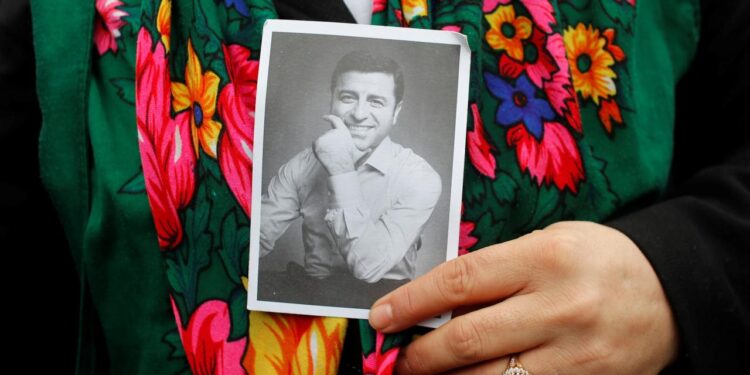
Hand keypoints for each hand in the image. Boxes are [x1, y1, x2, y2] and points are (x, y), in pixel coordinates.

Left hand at [313, 115, 368, 175]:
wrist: (341, 167)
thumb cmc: (350, 161)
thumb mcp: (359, 153)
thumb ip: (364, 150)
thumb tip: (370, 149)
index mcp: (343, 132)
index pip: (335, 120)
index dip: (329, 117)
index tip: (323, 117)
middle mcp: (334, 132)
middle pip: (327, 134)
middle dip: (328, 143)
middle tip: (333, 152)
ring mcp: (325, 136)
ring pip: (321, 140)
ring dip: (323, 147)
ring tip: (330, 155)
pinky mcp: (318, 142)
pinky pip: (315, 145)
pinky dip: (317, 150)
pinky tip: (324, 155)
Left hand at [368, 221, 677, 373]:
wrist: (670, 294)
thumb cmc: (598, 260)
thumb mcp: (548, 243)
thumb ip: (496, 270)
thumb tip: (436, 303)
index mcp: (544, 258)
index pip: (460, 281)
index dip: (412, 302)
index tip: (381, 316)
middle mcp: (559, 307)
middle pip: (467, 338)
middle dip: (420, 355)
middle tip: (395, 359)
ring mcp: (575, 354)